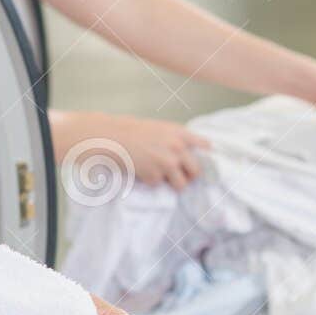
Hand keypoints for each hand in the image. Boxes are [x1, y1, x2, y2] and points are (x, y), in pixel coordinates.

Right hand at [61, 113, 209, 189]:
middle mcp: (178, 147)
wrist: (111, 137)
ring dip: (171, 184)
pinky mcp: (155, 175)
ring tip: (159, 176)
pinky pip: (159, 185)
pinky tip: (141, 170)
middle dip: (188, 176)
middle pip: (196, 171)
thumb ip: (175, 139)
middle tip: (177, 176)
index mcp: (179, 133)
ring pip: (181, 185)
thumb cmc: (131, 132)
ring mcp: (167, 162)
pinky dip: (150, 181)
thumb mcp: (158, 128)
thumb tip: (188, 154)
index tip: (201, 160)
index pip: (205, 145)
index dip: (204, 155)